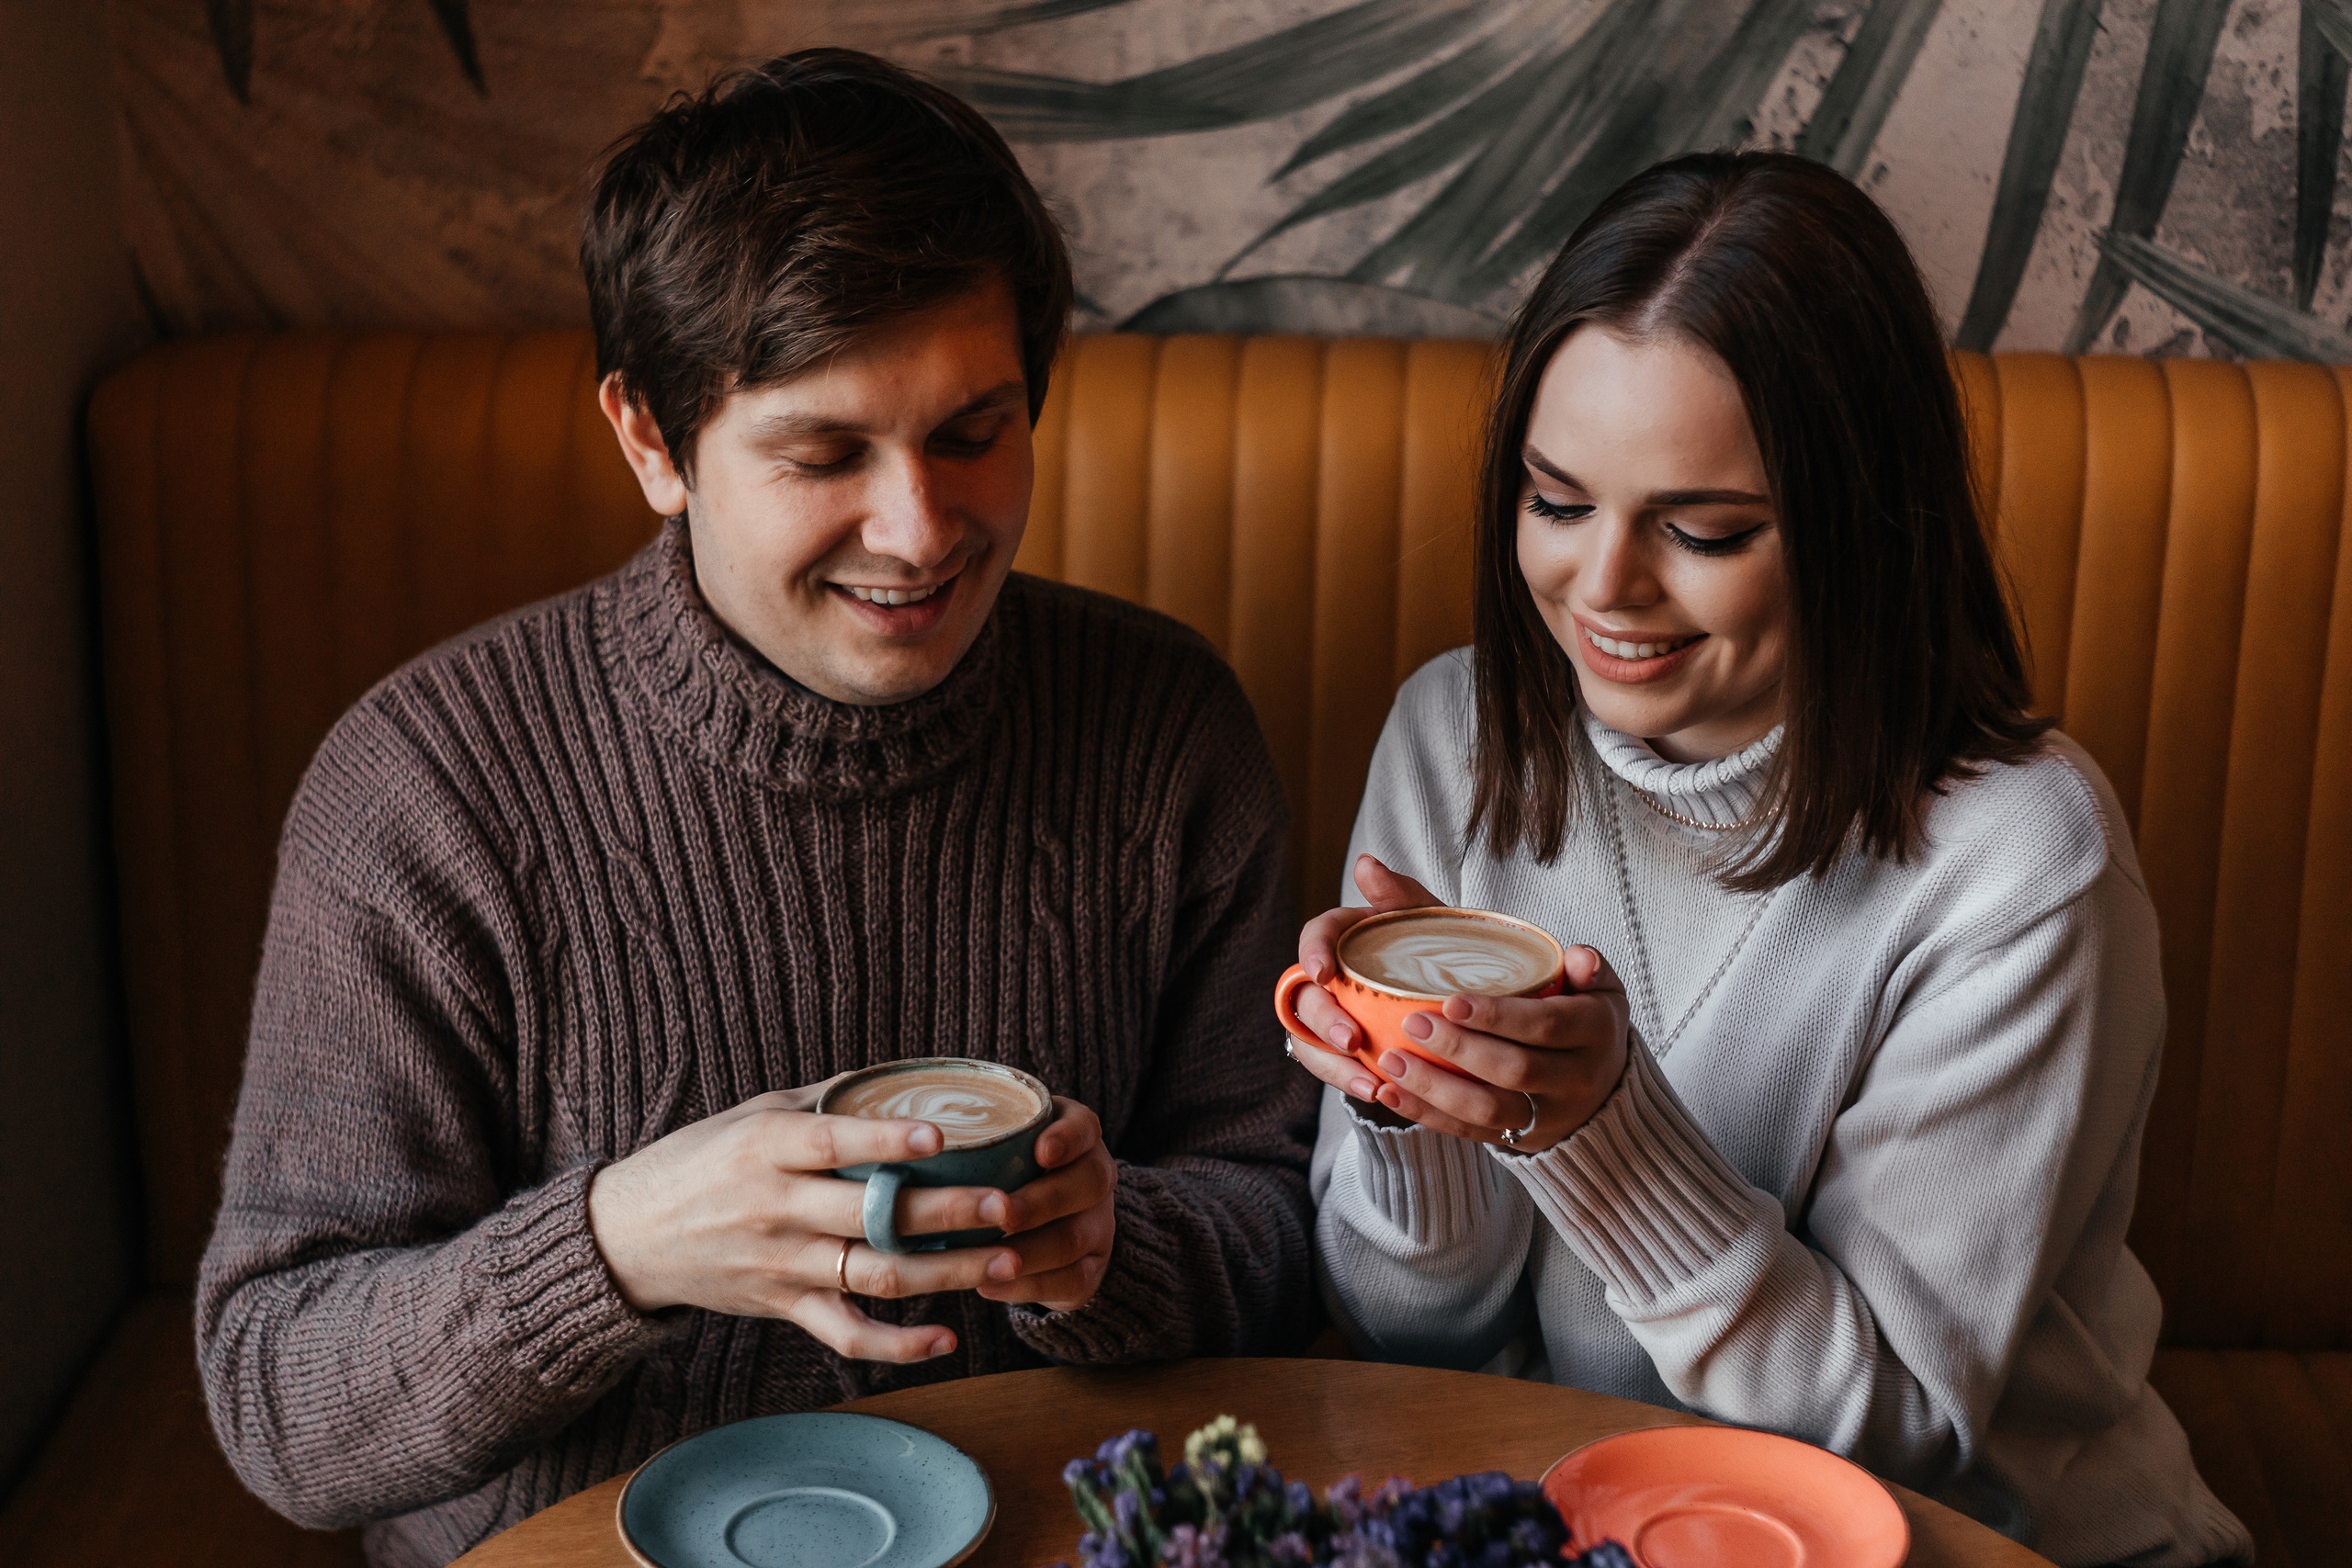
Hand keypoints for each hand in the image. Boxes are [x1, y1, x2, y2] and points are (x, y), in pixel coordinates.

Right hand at [585, 1080, 1028, 1363]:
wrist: (628, 1235)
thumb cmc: (701, 1161)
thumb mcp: (752, 1114)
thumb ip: (825, 1101)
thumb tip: (900, 1075)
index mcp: (766, 1148)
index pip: (832, 1143)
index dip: (886, 1141)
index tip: (941, 1138)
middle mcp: (775, 1207)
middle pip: (870, 1215)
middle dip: (945, 1213)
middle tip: (1006, 1205)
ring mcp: (781, 1263)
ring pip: (875, 1275)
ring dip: (946, 1274)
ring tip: (1007, 1260)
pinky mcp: (783, 1307)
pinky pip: (846, 1332)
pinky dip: (897, 1345)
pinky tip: (947, 1338)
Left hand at [977, 1097, 1117, 1312]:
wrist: (1049, 1222)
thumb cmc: (1006, 1170)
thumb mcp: (1001, 1144)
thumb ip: (974, 1139)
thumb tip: (908, 1141)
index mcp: (1077, 1137)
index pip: (1084, 1127)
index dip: (1066, 1138)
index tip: (1040, 1150)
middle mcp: (1096, 1177)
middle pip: (1087, 1184)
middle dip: (1042, 1201)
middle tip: (1002, 1214)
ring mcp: (1099, 1225)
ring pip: (1074, 1238)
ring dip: (1029, 1250)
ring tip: (986, 1256)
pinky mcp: (1091, 1269)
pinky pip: (1070, 1281)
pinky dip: (1028, 1286)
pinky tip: (990, 1285)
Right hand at [1285, 854, 1444, 1097]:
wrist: (1463, 999)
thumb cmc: (1441, 950)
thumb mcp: (1428, 920)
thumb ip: (1399, 894)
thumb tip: (1365, 863)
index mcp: (1346, 937)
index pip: (1316, 935)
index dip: (1312, 951)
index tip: (1324, 972)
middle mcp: (1330, 977)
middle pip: (1306, 996)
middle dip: (1324, 1019)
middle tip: (1351, 1039)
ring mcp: (1333, 1016)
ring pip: (1310, 1040)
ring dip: (1333, 1062)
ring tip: (1368, 1081)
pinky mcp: (1343, 1051)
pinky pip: (1333, 1069)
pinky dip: (1350, 1081)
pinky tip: (1377, 1092)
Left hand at [1285, 857, 1631, 1152]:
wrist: (1602, 1076)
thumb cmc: (1570, 1001)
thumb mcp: (1557, 962)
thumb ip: (1508, 933)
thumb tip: (1457, 900)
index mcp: (1596, 1026)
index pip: (1546, 1023)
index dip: (1498, 1015)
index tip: (1448, 1001)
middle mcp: (1580, 1076)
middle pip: (1516, 1069)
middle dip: (1461, 1050)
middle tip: (1410, 1025)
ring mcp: (1549, 1114)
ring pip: (1491, 1112)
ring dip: (1436, 1088)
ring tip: (1389, 1061)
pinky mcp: (1521, 1139)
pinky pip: (1472, 1134)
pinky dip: (1429, 1114)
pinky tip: (1389, 1093)